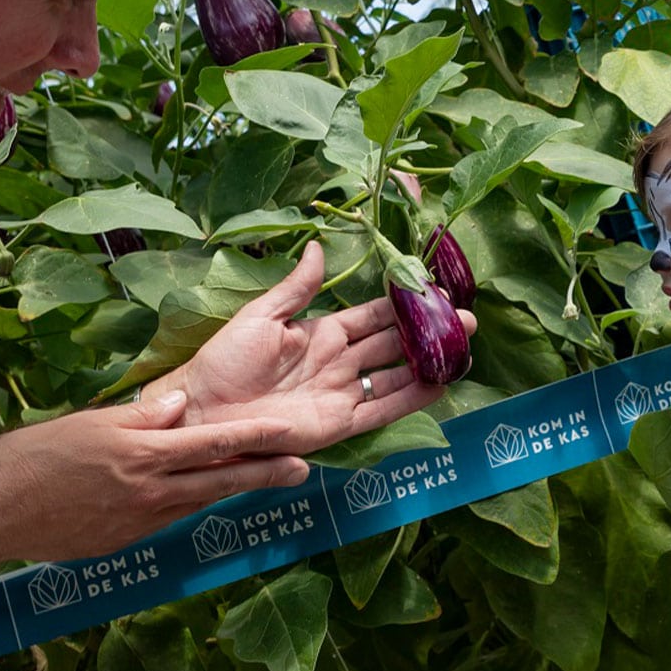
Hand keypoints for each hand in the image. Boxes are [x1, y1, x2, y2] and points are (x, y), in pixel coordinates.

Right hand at [0, 391, 310, 563]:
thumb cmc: (37, 456)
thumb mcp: (91, 423)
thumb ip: (141, 418)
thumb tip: (178, 407)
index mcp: (145, 456)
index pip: (214, 443)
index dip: (256, 437)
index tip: (290, 433)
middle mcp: (151, 493)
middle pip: (221, 482)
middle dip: (265, 475)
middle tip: (302, 470)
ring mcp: (139, 523)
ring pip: (197, 503)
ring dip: (232, 492)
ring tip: (265, 480)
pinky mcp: (123, 543)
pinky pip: (167, 520)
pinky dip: (189, 506)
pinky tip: (200, 498)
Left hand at [152, 241, 475, 451]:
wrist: (203, 411)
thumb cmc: (224, 361)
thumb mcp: (260, 316)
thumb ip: (296, 287)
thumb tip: (321, 246)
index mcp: (321, 332)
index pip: (372, 316)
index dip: (403, 305)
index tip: (434, 292)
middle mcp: (338, 362)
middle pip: (393, 344)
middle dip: (429, 332)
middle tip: (467, 320)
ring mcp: (341, 393)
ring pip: (396, 376)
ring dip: (429, 365)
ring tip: (464, 351)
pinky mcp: (339, 424)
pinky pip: (381, 408)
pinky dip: (411, 399)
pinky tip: (439, 386)